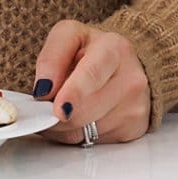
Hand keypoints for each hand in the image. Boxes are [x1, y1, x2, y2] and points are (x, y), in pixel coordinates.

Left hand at [33, 20, 151, 145]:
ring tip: (61, 106)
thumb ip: (52, 56)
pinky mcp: (133, 129)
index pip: (93, 74)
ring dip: (62, 125)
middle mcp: (131, 79)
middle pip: (85, 110)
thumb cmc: (93, 51)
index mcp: (114, 49)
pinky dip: (76, 134)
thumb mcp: (69, 36)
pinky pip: (92, 142)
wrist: (124, 66)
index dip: (73, 93)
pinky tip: (78, 116)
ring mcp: (135, 107)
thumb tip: (44, 88)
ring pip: (85, 130)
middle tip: (43, 106)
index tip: (58, 109)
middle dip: (55, 114)